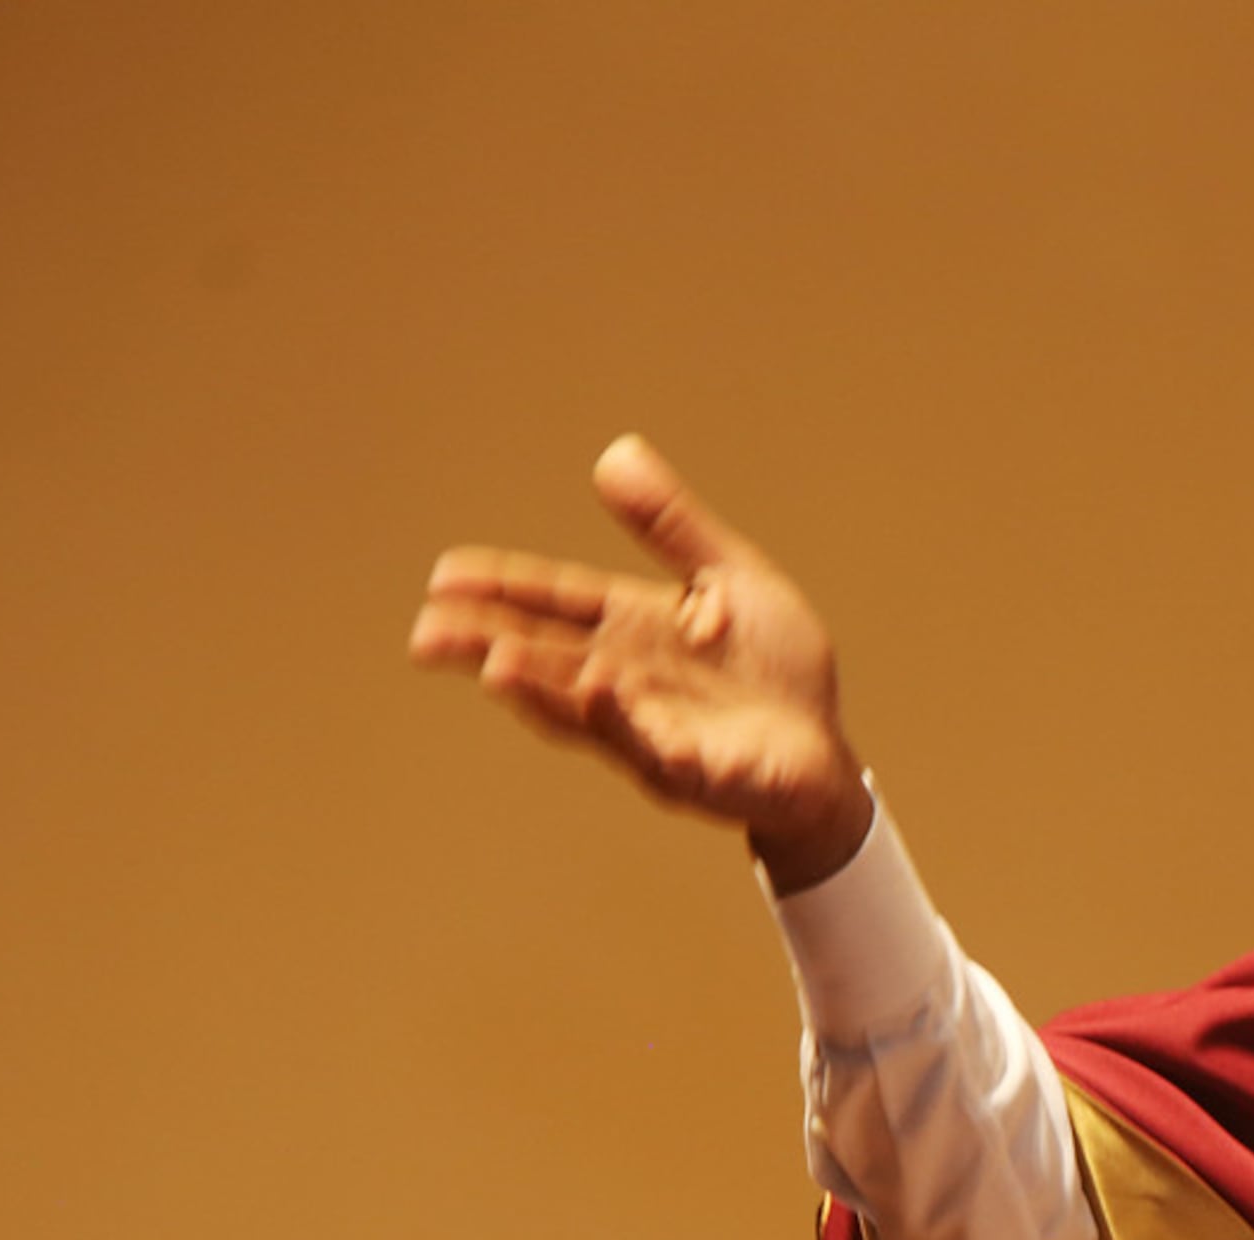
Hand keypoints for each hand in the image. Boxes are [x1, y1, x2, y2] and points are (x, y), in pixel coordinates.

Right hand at [409, 436, 872, 889]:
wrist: (827, 754)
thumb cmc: (776, 671)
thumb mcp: (731, 578)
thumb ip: (674, 525)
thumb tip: (614, 453)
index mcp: (632, 629)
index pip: (554, 601)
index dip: (501, 590)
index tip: (442, 577)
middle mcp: (628, 681)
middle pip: (544, 658)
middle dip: (485, 646)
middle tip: (426, 635)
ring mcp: (653, 730)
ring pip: (582, 707)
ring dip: (537, 687)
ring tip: (492, 663)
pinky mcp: (695, 771)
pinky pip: (654, 745)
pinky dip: (624, 721)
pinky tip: (600, 691)